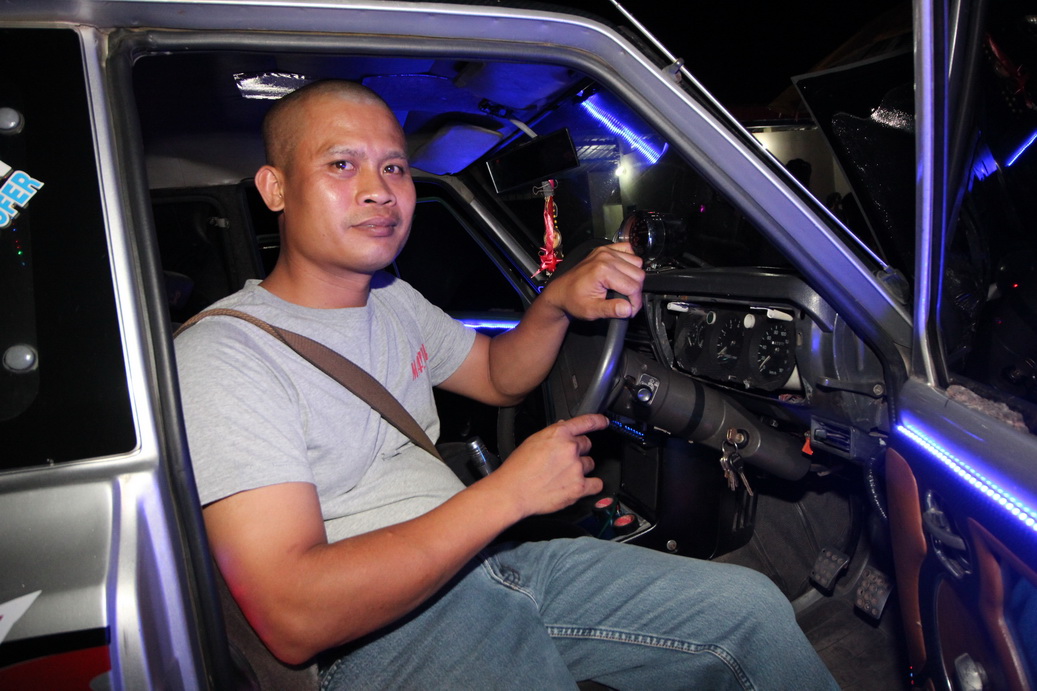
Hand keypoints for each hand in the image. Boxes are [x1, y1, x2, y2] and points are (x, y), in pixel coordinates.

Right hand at [482, 414, 607, 517]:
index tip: (604, 422)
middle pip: (587, 445)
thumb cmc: (517, 469)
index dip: (597, 421)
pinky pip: (596, 484)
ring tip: (563, 475)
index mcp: (558, 434)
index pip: (585, 422)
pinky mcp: (579, 487)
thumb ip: (551, 435)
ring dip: (581, 469)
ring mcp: (576, 468)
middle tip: (564, 460)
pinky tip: (578, 486)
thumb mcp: (532, 442)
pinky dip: (590, 486)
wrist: (513, 492)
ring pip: (589, 464)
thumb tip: (563, 430)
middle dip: (578, 451)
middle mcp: (570, 449)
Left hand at [542, 242, 644, 319]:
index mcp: (602, 270)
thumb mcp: (591, 311)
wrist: (561, 291)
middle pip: (638, 274)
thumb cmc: (574, 300)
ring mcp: (606, 251)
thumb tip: (628, 309)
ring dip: (634, 278)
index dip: (635, 302)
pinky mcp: (606, 249)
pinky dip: (630, 262)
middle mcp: (606, 257)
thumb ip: (611, 310)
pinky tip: (623, 273)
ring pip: (637, 263)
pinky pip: (629, 250)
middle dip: (636, 291)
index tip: (630, 311)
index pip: (633, 287)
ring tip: (624, 289)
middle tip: (626, 302)